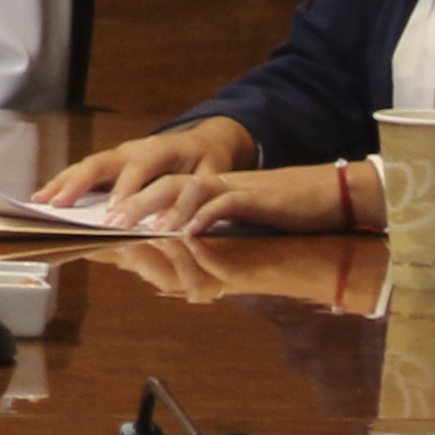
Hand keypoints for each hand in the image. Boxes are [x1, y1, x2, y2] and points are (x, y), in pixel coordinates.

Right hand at [42, 114, 257, 215]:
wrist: (204, 143)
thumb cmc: (207, 162)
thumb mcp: (212, 176)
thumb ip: (197, 194)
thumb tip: (182, 220)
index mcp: (158, 149)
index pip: (137, 169)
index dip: (125, 190)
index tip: (112, 213)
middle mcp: (132, 149)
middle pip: (100, 163)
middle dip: (78, 184)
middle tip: (60, 205)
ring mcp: (118, 155)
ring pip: (86, 166)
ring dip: (63, 184)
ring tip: (41, 201)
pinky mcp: (112, 164)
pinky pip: (85, 172)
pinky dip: (65, 184)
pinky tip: (47, 197)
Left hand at [103, 152, 376, 240]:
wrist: (327, 196)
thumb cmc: (284, 213)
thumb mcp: (240, 224)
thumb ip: (211, 231)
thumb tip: (182, 251)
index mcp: (207, 189)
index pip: (162, 192)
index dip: (133, 206)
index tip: (106, 227)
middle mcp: (216, 183)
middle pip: (164, 185)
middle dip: (134, 203)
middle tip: (108, 222)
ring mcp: (235, 187)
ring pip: (188, 189)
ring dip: (163, 208)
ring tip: (142, 228)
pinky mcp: (256, 197)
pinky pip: (226, 201)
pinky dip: (206, 215)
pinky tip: (191, 230)